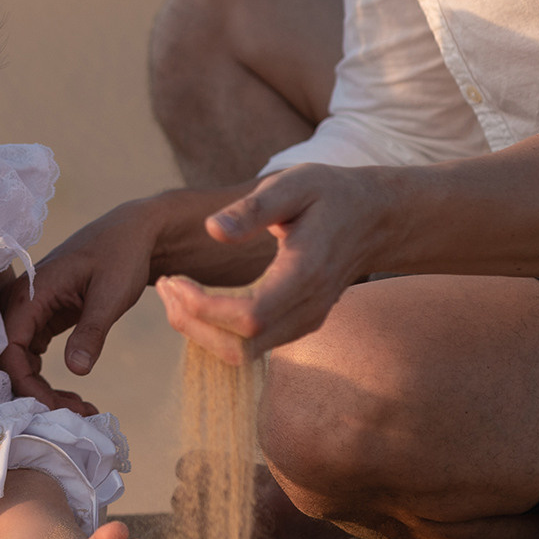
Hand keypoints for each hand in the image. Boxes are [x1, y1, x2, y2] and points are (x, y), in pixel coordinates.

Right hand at [0, 196, 174, 410]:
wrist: (131, 234)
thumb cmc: (121, 255)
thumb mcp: (111, 294)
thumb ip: (92, 331)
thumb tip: (76, 370)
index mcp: (30, 293)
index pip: (9, 349)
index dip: (27, 385)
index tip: (58, 409)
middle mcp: (21, 303)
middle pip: (11, 361)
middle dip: (37, 395)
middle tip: (78, 415)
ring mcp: (30, 312)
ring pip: (21, 363)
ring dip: (43, 391)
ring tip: (81, 410)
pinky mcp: (42, 320)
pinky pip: (33, 358)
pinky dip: (49, 381)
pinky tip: (74, 395)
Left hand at [159, 163, 387, 361]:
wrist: (374, 218)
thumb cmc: (330, 194)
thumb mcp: (294, 183)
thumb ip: (254, 208)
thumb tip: (213, 230)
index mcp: (305, 274)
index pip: (248, 317)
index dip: (203, 308)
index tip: (174, 279)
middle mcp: (307, 309)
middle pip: (240, 346)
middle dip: (192, 323)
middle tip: (165, 284)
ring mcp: (304, 323)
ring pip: (242, 354)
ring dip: (199, 330)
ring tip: (173, 290)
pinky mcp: (297, 326)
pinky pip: (250, 346)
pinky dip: (216, 330)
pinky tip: (197, 298)